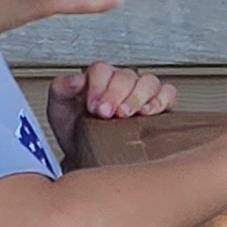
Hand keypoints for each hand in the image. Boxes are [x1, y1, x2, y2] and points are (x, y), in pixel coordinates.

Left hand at [50, 61, 176, 129]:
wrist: (86, 156)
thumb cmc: (75, 131)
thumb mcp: (58, 110)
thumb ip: (61, 89)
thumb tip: (76, 79)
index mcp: (97, 77)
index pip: (102, 70)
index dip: (99, 87)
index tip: (93, 107)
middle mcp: (121, 81)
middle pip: (126, 76)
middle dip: (116, 95)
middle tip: (107, 114)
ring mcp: (140, 91)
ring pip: (148, 82)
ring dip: (138, 97)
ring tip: (127, 115)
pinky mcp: (158, 104)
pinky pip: (167, 93)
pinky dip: (161, 100)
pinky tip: (149, 113)